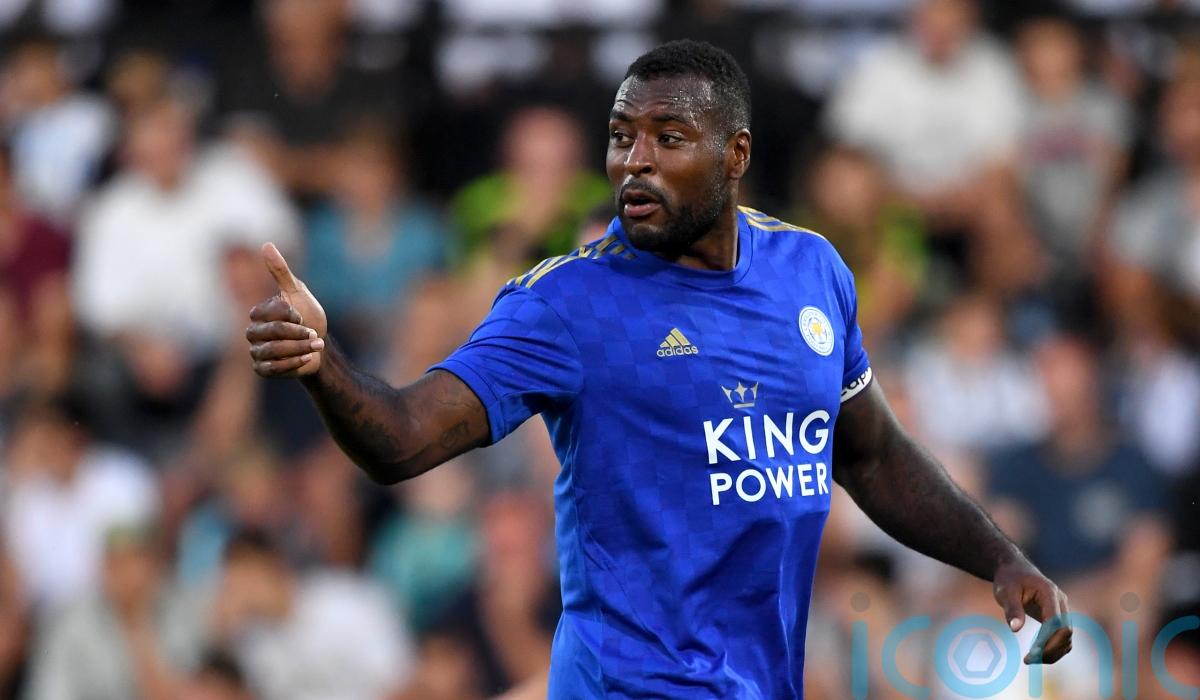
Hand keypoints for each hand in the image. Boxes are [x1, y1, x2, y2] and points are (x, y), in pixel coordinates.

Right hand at [246, 243, 327, 376]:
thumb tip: (266, 245)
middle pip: (273, 333)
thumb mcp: (297, 292)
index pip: (272, 312)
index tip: (303, 316)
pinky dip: (294, 363)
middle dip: (299, 333)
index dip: (293, 314)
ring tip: (316, 345)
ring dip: (300, 348)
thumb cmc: (308, 316)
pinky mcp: (262, 369)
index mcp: (258, 313)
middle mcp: (252, 332)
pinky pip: (274, 368)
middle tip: (313, 333)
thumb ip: (280, 271)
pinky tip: (307, 358)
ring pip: (274, 351)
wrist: (319, 347)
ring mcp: (256, 352)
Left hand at [993, 559, 1072, 663]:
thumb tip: (1015, 629)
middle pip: (1065, 632)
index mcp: (1049, 593)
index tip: (1032, 654)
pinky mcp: (1059, 617)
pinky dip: (1053, 649)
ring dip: (1052, 652)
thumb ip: (1012, 608)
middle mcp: (1060, 602)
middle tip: (1027, 660)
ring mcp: (1062, 610)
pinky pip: (1062, 638)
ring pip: (1066, 638)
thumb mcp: (1005, 591)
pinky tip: (1037, 654)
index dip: (1047, 640)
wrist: (1014, 570)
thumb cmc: (1009, 579)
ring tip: (1029, 659)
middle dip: (1049, 649)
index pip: (1056, 622)